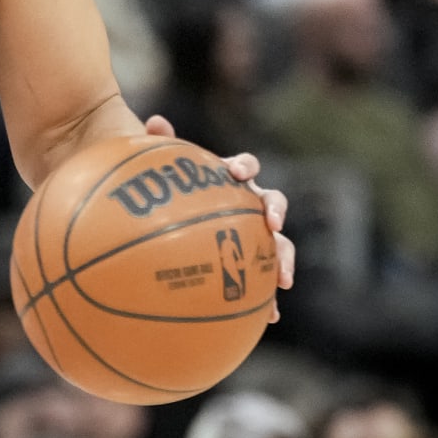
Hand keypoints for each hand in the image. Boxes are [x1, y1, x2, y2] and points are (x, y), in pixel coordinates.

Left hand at [144, 116, 294, 321]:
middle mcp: (248, 205)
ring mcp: (254, 235)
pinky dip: (268, 298)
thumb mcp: (165, 173)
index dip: (245, 167)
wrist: (177, 223)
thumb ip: (163, 147)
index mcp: (231, 180)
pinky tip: (269, 317)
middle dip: (276, 211)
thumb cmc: (173, 194)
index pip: (246, 166)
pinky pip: (263, 281)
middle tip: (273, 222)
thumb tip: (155, 120)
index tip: (236, 173)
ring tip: (282, 278)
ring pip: (278, 244)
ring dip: (283, 258)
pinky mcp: (252, 265)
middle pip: (272, 203)